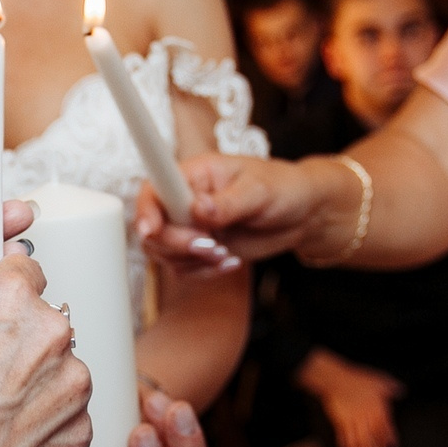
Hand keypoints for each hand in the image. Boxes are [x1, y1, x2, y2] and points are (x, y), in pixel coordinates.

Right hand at [0, 253, 93, 446]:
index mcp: (7, 296)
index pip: (24, 270)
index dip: (3, 294)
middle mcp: (50, 331)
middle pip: (42, 323)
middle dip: (16, 344)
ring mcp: (71, 383)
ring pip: (57, 370)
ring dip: (31, 386)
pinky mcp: (80, 429)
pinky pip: (64, 415)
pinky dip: (40, 425)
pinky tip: (0, 440)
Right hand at [135, 154, 338, 272]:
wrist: (301, 213)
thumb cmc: (283, 189)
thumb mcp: (260, 191)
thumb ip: (228, 202)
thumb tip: (198, 208)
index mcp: (194, 174)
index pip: (154, 189)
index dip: (146, 210)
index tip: (152, 230)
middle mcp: (184, 199)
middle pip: (153, 228)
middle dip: (178, 244)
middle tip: (212, 246)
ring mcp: (190, 225)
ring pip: (164, 252)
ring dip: (193, 261)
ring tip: (226, 255)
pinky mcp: (199, 248)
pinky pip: (184, 268)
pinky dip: (204, 272)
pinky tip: (231, 263)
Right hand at [298, 349, 400, 446]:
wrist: (334, 379)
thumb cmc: (357, 378)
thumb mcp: (379, 379)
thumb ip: (392, 387)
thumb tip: (402, 391)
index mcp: (376, 409)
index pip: (384, 429)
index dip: (389, 441)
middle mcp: (365, 418)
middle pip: (373, 441)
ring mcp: (351, 422)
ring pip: (359, 445)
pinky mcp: (340, 424)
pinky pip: (344, 442)